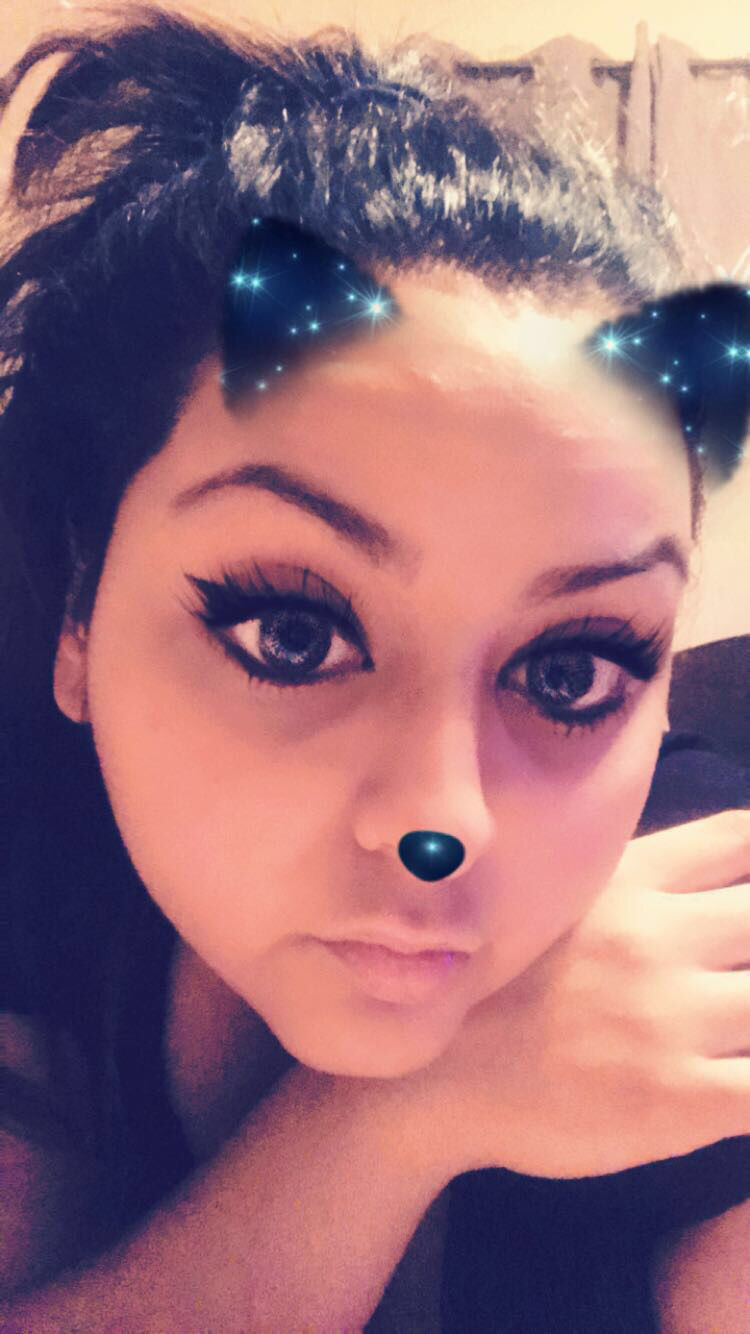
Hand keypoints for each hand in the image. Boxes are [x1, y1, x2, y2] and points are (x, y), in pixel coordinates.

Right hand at [408, 809, 749, 1180]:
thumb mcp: (557, 902)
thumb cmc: (499, 987)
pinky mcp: (682, 1098)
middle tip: (740, 963)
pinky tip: (748, 1084)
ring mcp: (674, 1018)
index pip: (742, 838)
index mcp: (631, 882)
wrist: (434, 1079)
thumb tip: (711, 869)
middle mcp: (661, 937)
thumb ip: (634, 879)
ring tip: (738, 1015)